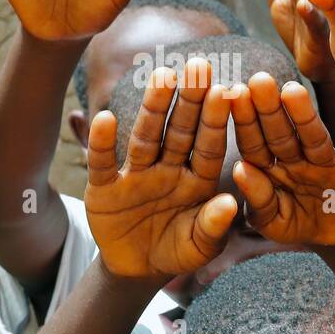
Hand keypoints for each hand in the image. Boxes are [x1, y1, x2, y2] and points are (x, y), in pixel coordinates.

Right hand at [85, 58, 236, 277]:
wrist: (138, 269)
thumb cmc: (179, 252)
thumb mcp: (201, 246)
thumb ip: (214, 226)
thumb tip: (231, 203)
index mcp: (199, 180)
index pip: (210, 146)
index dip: (216, 120)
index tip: (227, 91)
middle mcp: (170, 170)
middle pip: (180, 131)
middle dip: (190, 99)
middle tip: (200, 64)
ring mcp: (137, 175)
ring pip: (146, 136)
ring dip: (153, 107)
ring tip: (162, 76)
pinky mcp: (105, 187)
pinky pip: (104, 162)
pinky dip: (103, 143)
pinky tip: (105, 118)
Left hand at [229, 72, 334, 245]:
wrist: (329, 242)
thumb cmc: (293, 225)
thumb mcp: (270, 221)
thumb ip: (257, 199)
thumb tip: (240, 169)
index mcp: (270, 167)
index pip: (255, 142)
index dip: (245, 120)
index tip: (233, 95)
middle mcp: (298, 160)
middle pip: (283, 134)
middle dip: (271, 108)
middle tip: (259, 81)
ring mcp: (328, 166)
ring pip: (315, 139)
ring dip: (305, 116)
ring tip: (293, 91)